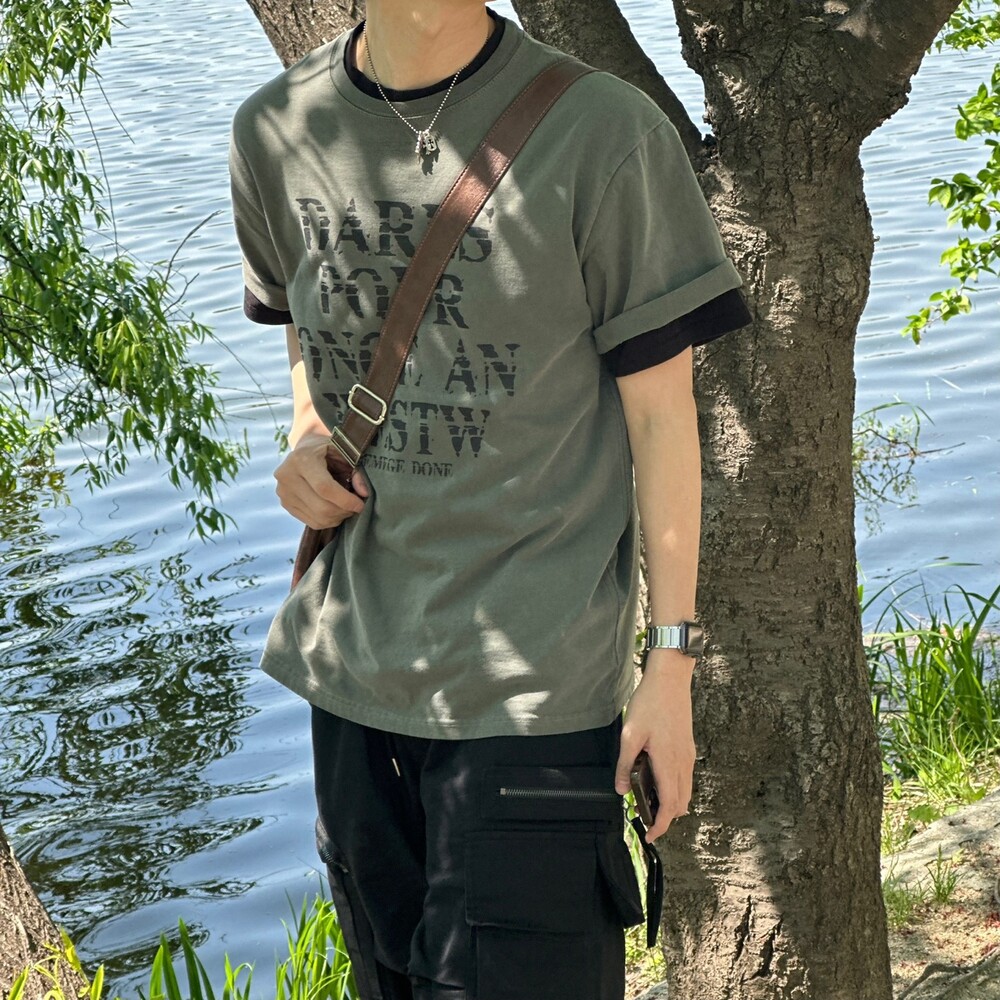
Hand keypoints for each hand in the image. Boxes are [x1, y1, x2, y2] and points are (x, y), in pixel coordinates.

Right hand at [274, 432, 369, 528]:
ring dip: (338, 517)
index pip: (324, 488)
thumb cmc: (328, 451)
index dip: (345, 500)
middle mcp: (287, 476)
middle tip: (355, 507)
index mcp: (302, 459)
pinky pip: (312, 523)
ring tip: (346, 507)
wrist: (305, 451)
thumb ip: (356, 471)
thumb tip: (364, 493)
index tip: (360, 504)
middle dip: (344, 511)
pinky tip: (335, 510)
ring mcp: (283, 493)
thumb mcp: (344, 453)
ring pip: (318, 519)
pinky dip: (329, 521)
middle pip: (321, 507)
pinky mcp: (285, 504)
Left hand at [614, 649, 695, 841]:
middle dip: (665, 818)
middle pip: (680, 804)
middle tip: (644, 819)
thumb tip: (620, 790)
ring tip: (649, 802)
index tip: (649, 835)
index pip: (669, 806)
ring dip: (670, 804)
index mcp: (669, 762)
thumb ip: (625, 764)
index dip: (660, 825)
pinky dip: (675, 789)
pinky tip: (658, 781)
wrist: (671, 679)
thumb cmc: (650, 703)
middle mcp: (683, 763)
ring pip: (685, 792)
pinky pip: (685, 778)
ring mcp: (688, 755)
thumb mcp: (630, 734)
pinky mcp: (688, 747)